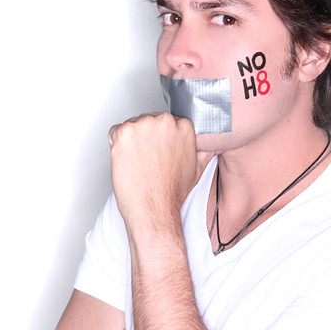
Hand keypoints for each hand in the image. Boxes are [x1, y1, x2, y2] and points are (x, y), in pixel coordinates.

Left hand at [108, 112, 212, 231]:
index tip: (159, 151)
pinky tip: (127, 161)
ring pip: (131, 125)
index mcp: (184, 126)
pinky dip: (116, 145)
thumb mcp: (198, 168)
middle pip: (148, 120)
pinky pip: (114, 132)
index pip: (165, 121)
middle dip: (145, 137)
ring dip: (131, 141)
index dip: (159, 138)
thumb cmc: (172, 191)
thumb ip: (206, 150)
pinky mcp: (124, 133)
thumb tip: (216, 143)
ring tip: (139, 162)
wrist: (154, 208)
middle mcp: (164, 122)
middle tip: (149, 160)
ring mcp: (143, 126)